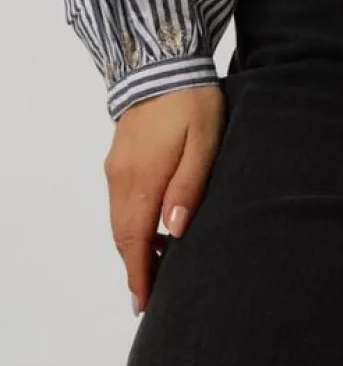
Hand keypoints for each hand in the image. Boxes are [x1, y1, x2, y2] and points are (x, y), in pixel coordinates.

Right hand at [104, 83, 226, 315]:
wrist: (163, 63)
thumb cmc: (192, 101)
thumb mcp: (204, 142)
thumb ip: (189, 186)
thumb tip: (173, 231)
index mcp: (143, 178)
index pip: (134, 240)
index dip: (139, 275)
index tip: (144, 302)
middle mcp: (122, 178)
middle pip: (123, 235)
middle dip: (134, 268)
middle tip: (149, 296)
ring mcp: (117, 168)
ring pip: (120, 220)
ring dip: (132, 247)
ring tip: (153, 269)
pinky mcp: (119, 158)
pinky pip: (120, 202)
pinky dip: (130, 224)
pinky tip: (149, 229)